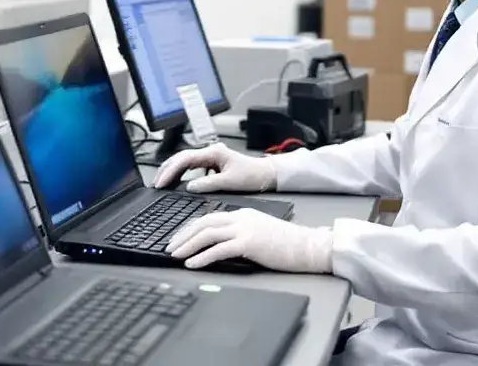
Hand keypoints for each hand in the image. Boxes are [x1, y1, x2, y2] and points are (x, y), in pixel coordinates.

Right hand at [152, 143, 276, 193]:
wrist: (266, 174)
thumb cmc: (252, 175)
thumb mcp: (230, 182)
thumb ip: (209, 184)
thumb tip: (190, 187)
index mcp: (213, 152)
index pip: (185, 159)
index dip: (171, 171)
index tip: (161, 183)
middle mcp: (210, 151)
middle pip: (181, 157)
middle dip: (166, 170)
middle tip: (156, 183)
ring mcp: (210, 156)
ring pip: (184, 160)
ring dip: (171, 170)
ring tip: (160, 182)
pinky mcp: (211, 163)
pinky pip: (191, 165)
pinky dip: (180, 172)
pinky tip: (175, 181)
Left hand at [165, 208, 332, 272]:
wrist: (308, 246)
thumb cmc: (288, 244)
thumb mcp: (260, 231)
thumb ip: (241, 234)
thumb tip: (220, 246)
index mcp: (242, 213)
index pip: (209, 217)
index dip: (190, 228)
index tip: (179, 238)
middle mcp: (241, 218)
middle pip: (203, 223)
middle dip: (183, 235)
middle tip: (169, 247)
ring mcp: (245, 229)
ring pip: (207, 234)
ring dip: (187, 245)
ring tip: (175, 255)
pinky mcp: (249, 243)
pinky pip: (219, 249)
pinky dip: (202, 256)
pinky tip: (192, 264)